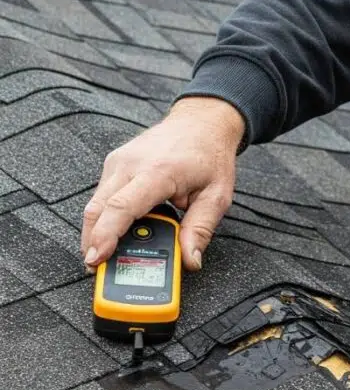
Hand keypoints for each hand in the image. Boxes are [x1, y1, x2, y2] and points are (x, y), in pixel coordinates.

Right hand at [81, 97, 243, 271]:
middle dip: (92, 241)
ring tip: (106, 253)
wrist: (203, 122)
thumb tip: (190, 260)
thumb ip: (200, 230)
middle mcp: (131, 164)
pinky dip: (104, 216)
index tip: (96, 259)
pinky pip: (102, 194)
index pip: (121, 208)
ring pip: (95, 203)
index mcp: (158, 172)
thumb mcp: (217, 196)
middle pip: (98, 209)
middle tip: (97, 267)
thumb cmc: (210, 156)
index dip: (105, 237)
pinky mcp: (115, 162)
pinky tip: (116, 230)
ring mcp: (119, 161)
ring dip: (96, 230)